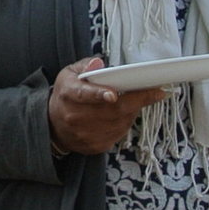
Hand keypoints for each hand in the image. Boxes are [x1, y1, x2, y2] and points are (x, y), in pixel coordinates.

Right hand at [46, 56, 164, 155]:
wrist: (54, 125)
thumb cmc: (66, 95)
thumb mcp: (70, 74)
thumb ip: (86, 65)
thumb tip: (98, 64)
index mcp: (68, 93)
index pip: (83, 94)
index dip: (99, 94)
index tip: (114, 94)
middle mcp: (74, 116)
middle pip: (111, 110)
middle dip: (137, 100)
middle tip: (155, 91)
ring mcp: (84, 133)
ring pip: (119, 122)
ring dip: (134, 110)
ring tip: (139, 100)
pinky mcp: (93, 146)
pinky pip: (119, 134)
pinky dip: (127, 122)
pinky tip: (126, 114)